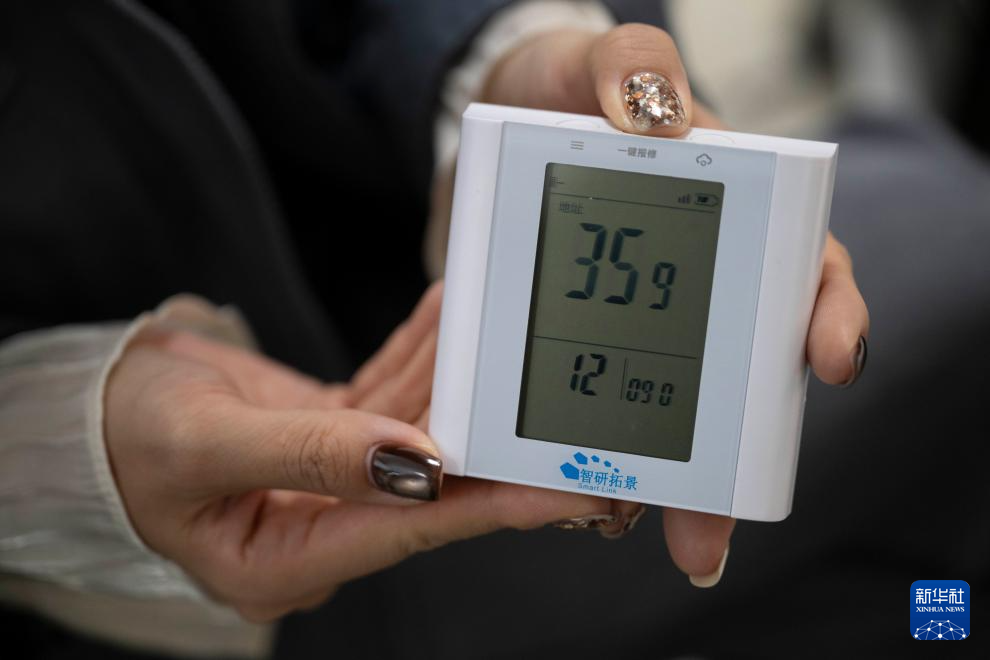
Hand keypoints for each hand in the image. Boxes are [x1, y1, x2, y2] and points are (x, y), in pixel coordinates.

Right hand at [105, 284, 627, 620]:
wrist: (97, 408)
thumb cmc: (126, 440)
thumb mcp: (205, 443)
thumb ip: (311, 453)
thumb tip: (414, 463)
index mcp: (291, 557)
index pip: (416, 529)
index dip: (496, 504)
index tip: (570, 487)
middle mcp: (324, 523)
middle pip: (435, 483)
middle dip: (501, 444)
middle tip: (577, 418)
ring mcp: (334, 478)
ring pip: (419, 426)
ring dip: (461, 375)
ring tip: (511, 328)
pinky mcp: (333, 436)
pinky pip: (391, 393)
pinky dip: (420, 353)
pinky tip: (450, 316)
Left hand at [483, 24, 869, 584]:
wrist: (494, 132)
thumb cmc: (560, 89)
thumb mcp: (591, 63)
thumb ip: (628, 69)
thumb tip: (655, 116)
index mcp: (732, 213)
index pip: (804, 268)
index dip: (826, 317)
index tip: (825, 359)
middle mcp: (699, 279)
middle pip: (739, 374)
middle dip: (734, 460)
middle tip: (711, 524)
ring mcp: (639, 320)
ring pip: (670, 412)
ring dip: (667, 482)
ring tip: (654, 534)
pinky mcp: (577, 342)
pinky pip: (593, 404)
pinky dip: (592, 454)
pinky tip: (579, 495)